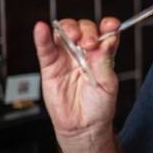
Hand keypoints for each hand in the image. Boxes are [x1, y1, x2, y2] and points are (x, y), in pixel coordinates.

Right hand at [33, 18, 120, 139]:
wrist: (83, 126)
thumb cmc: (99, 106)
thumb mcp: (108, 83)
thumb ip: (105, 61)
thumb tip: (108, 39)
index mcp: (103, 54)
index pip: (106, 32)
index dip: (108, 25)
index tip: (111, 25)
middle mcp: (84, 52)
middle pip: (84, 28)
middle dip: (87, 31)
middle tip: (90, 44)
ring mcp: (66, 57)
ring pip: (64, 32)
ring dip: (69, 29)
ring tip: (74, 38)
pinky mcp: (50, 65)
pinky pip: (44, 48)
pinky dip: (42, 37)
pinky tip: (41, 28)